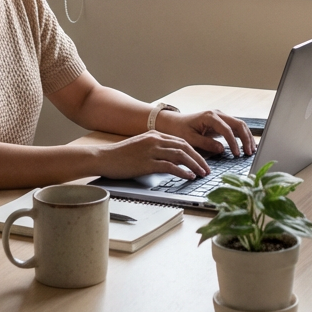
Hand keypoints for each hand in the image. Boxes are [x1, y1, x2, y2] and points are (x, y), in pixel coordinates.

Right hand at [95, 131, 209, 179]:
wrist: (104, 158)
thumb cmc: (120, 155)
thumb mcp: (141, 146)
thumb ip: (155, 148)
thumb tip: (171, 159)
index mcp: (154, 134)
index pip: (181, 141)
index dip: (195, 151)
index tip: (202, 161)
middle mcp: (155, 140)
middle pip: (185, 146)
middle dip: (199, 158)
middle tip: (207, 169)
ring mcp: (151, 151)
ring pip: (180, 155)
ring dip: (194, 165)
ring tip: (201, 174)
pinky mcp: (147, 163)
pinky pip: (170, 166)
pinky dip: (182, 171)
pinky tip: (189, 177)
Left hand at [155, 109, 254, 157]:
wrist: (174, 123)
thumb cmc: (180, 130)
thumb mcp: (190, 139)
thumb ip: (206, 144)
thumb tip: (222, 149)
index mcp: (210, 117)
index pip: (227, 129)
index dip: (234, 143)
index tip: (237, 154)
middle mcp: (217, 114)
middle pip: (238, 124)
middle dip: (246, 138)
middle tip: (250, 153)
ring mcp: (220, 117)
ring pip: (239, 125)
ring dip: (247, 137)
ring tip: (251, 150)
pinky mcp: (221, 122)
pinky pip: (235, 128)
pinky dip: (243, 136)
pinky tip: (247, 145)